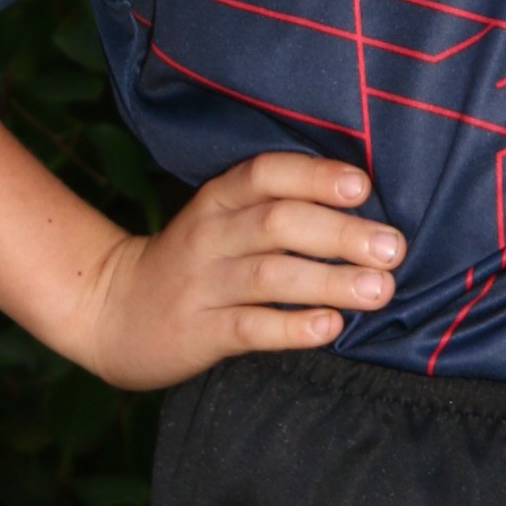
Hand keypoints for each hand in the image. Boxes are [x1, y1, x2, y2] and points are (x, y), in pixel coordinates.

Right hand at [74, 152, 402, 390]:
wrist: (113, 309)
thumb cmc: (196, 261)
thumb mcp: (224, 220)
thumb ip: (278, 208)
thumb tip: (367, 210)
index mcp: (220, 199)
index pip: (266, 174)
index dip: (314, 176)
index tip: (362, 187)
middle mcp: (211, 235)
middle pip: (278, 223)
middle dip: (341, 234)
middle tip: (392, 248)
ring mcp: (204, 284)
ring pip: (270, 276)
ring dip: (329, 281)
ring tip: (379, 289)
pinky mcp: (200, 332)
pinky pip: (250, 328)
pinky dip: (292, 328)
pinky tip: (330, 327)